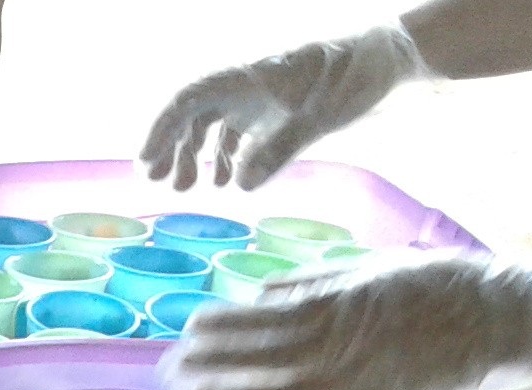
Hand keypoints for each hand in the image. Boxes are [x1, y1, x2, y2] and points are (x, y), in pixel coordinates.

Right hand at [139, 24, 425, 191]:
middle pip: (191, 114)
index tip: (147, 162)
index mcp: (246, 77)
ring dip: (195, 155)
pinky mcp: (271, 108)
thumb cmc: (352, 78)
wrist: (384, 59)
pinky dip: (226, 157)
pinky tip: (229, 182)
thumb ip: (278, 150)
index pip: (189, 100)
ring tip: (189, 188)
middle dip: (171, 147)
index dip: (162, 130)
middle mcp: (244, 85)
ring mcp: (256, 96)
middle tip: (160, 182)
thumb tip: (241, 187)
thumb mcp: (319, 116)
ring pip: (210, 124)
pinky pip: (236, 132)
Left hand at [175, 258, 531, 389]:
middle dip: (209, 364)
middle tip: (173, 368)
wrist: (493, 319)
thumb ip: (313, 279)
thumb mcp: (369, 267)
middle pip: (252, 361)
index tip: (188, 329)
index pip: (255, 320)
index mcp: (329, 307)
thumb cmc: (432, 284)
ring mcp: (345, 387)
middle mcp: (330, 350)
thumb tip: (261, 290)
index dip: (218, 327)